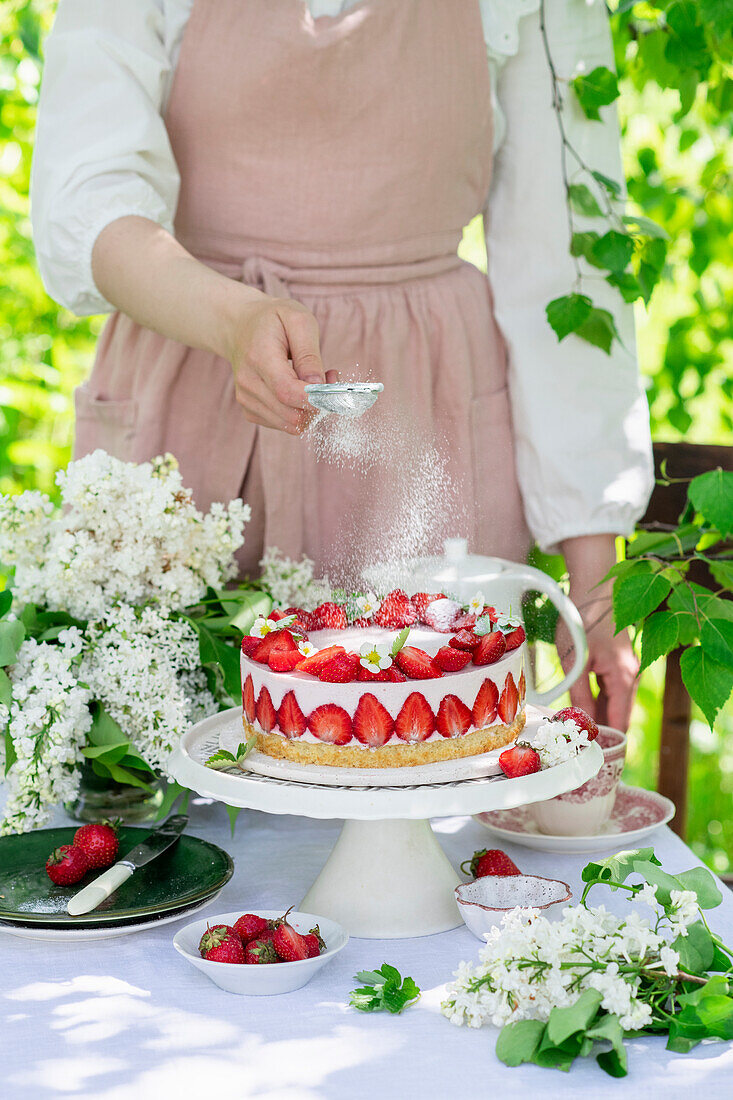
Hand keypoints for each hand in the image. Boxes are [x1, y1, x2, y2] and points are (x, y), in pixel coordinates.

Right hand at [224, 294, 337, 433]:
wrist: (240, 326)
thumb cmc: (273, 320)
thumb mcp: (299, 321)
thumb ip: (309, 355)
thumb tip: (317, 386)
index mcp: (259, 357)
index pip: (287, 392)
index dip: (315, 399)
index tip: (335, 391)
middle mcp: (248, 382)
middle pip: (291, 414)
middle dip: (318, 404)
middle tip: (329, 379)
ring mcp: (246, 399)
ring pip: (289, 424)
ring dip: (310, 410)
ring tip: (315, 383)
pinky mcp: (250, 410)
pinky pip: (283, 425)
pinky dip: (298, 413)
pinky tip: (300, 392)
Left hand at [557, 534, 638, 731]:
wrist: (594, 588)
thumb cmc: (583, 622)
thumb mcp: (575, 661)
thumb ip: (579, 694)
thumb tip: (580, 723)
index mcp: (623, 679)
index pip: (619, 722)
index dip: (608, 741)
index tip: (594, 759)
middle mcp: (631, 676)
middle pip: (618, 713)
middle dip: (601, 730)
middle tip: (582, 750)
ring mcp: (627, 667)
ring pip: (614, 700)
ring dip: (599, 714)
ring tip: (579, 732)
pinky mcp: (620, 660)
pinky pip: (612, 688)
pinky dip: (599, 699)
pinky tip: (583, 705)